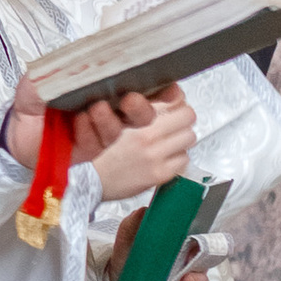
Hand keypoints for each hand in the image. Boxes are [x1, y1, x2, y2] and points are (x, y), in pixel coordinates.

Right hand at [87, 84, 194, 201]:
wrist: (92, 180)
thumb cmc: (101, 154)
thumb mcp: (116, 125)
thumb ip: (139, 113)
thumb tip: (166, 101)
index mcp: (136, 124)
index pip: (177, 107)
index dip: (179, 108)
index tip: (178, 111)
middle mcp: (148, 139)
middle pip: (188, 120)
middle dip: (184, 122)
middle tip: (178, 126)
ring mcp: (155, 158)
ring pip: (189, 140)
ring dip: (182, 140)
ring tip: (172, 143)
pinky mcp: (159, 174)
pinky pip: (183, 162)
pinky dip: (177, 159)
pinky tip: (166, 159)